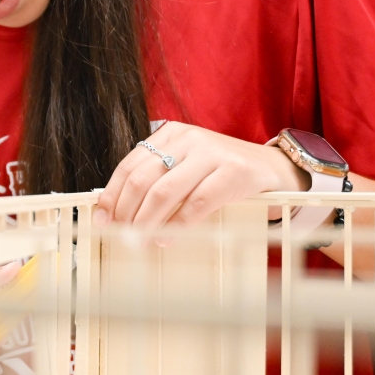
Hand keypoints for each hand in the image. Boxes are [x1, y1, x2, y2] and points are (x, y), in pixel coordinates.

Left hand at [94, 122, 307, 229]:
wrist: (272, 169)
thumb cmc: (220, 173)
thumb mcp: (185, 167)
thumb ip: (156, 181)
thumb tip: (117, 213)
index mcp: (169, 134)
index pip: (129, 165)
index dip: (112, 195)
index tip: (102, 219)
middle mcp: (187, 138)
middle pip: (142, 179)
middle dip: (125, 211)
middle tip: (119, 235)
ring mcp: (211, 152)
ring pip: (165, 191)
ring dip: (146, 221)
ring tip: (138, 240)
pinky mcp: (232, 171)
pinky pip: (197, 203)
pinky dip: (177, 224)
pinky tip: (166, 237)